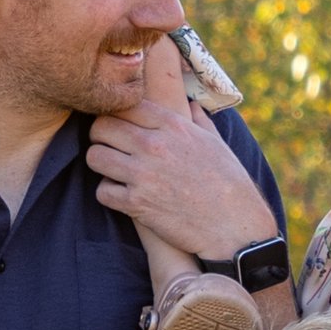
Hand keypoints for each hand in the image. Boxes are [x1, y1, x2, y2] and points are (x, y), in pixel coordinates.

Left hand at [87, 39, 280, 266]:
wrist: (234, 226)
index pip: (125, 105)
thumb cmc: (229, 183)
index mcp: (173, 125)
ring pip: (95, 156)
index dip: (117, 114)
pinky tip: (122, 196)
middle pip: (102, 127)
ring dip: (101, 164)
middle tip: (109, 147)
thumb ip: (198, 120)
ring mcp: (143, 174)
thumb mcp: (216, 143)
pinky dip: (109, 195)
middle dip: (101, 136)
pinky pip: (102, 191)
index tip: (119, 126)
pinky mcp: (137, 204)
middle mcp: (154, 145)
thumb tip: (191, 104)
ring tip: (113, 171)